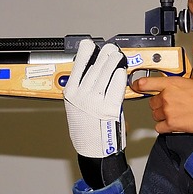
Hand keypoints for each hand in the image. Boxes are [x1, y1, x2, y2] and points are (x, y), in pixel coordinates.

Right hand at [63, 39, 127, 157]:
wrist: (93, 149)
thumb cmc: (86, 129)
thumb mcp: (77, 106)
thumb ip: (83, 90)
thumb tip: (92, 72)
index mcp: (71, 93)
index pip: (78, 66)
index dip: (86, 52)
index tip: (90, 45)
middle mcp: (82, 96)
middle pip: (94, 67)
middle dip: (104, 55)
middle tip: (110, 49)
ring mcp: (95, 101)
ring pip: (105, 74)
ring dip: (113, 62)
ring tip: (117, 56)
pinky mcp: (110, 107)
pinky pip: (116, 87)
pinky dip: (119, 77)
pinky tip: (121, 71)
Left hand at [130, 74, 192, 134]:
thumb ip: (189, 79)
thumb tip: (187, 81)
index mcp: (173, 84)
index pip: (147, 83)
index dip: (139, 84)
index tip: (136, 86)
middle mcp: (167, 97)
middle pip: (152, 101)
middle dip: (160, 103)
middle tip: (172, 104)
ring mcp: (168, 112)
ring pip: (155, 114)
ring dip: (162, 115)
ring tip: (176, 113)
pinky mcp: (171, 125)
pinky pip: (159, 127)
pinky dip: (164, 127)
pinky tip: (173, 123)